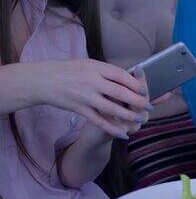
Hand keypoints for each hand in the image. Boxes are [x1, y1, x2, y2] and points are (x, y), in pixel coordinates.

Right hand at [28, 59, 150, 137]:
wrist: (43, 79)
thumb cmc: (69, 71)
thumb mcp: (89, 65)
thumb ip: (107, 72)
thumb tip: (130, 79)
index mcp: (97, 68)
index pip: (121, 76)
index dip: (136, 84)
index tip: (145, 91)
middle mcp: (92, 81)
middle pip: (120, 93)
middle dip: (138, 101)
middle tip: (149, 107)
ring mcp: (85, 96)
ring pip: (112, 108)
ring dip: (128, 116)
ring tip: (140, 120)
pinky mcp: (79, 108)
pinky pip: (99, 121)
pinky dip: (112, 128)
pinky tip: (123, 134)